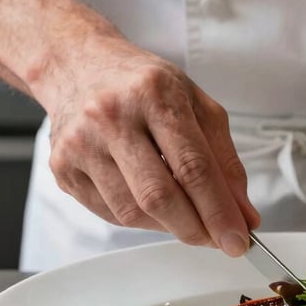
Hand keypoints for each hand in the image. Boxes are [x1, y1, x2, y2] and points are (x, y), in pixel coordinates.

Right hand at [40, 37, 259, 255]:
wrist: (78, 65)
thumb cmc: (143, 85)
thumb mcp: (197, 105)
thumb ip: (225, 159)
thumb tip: (242, 213)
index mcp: (154, 94)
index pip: (193, 167)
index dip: (220, 211)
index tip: (238, 238)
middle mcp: (112, 116)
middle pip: (160, 196)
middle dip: (196, 229)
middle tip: (217, 240)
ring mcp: (81, 144)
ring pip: (133, 212)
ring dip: (169, 226)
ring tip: (186, 215)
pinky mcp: (63, 168)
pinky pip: (110, 213)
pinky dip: (141, 219)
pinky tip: (153, 204)